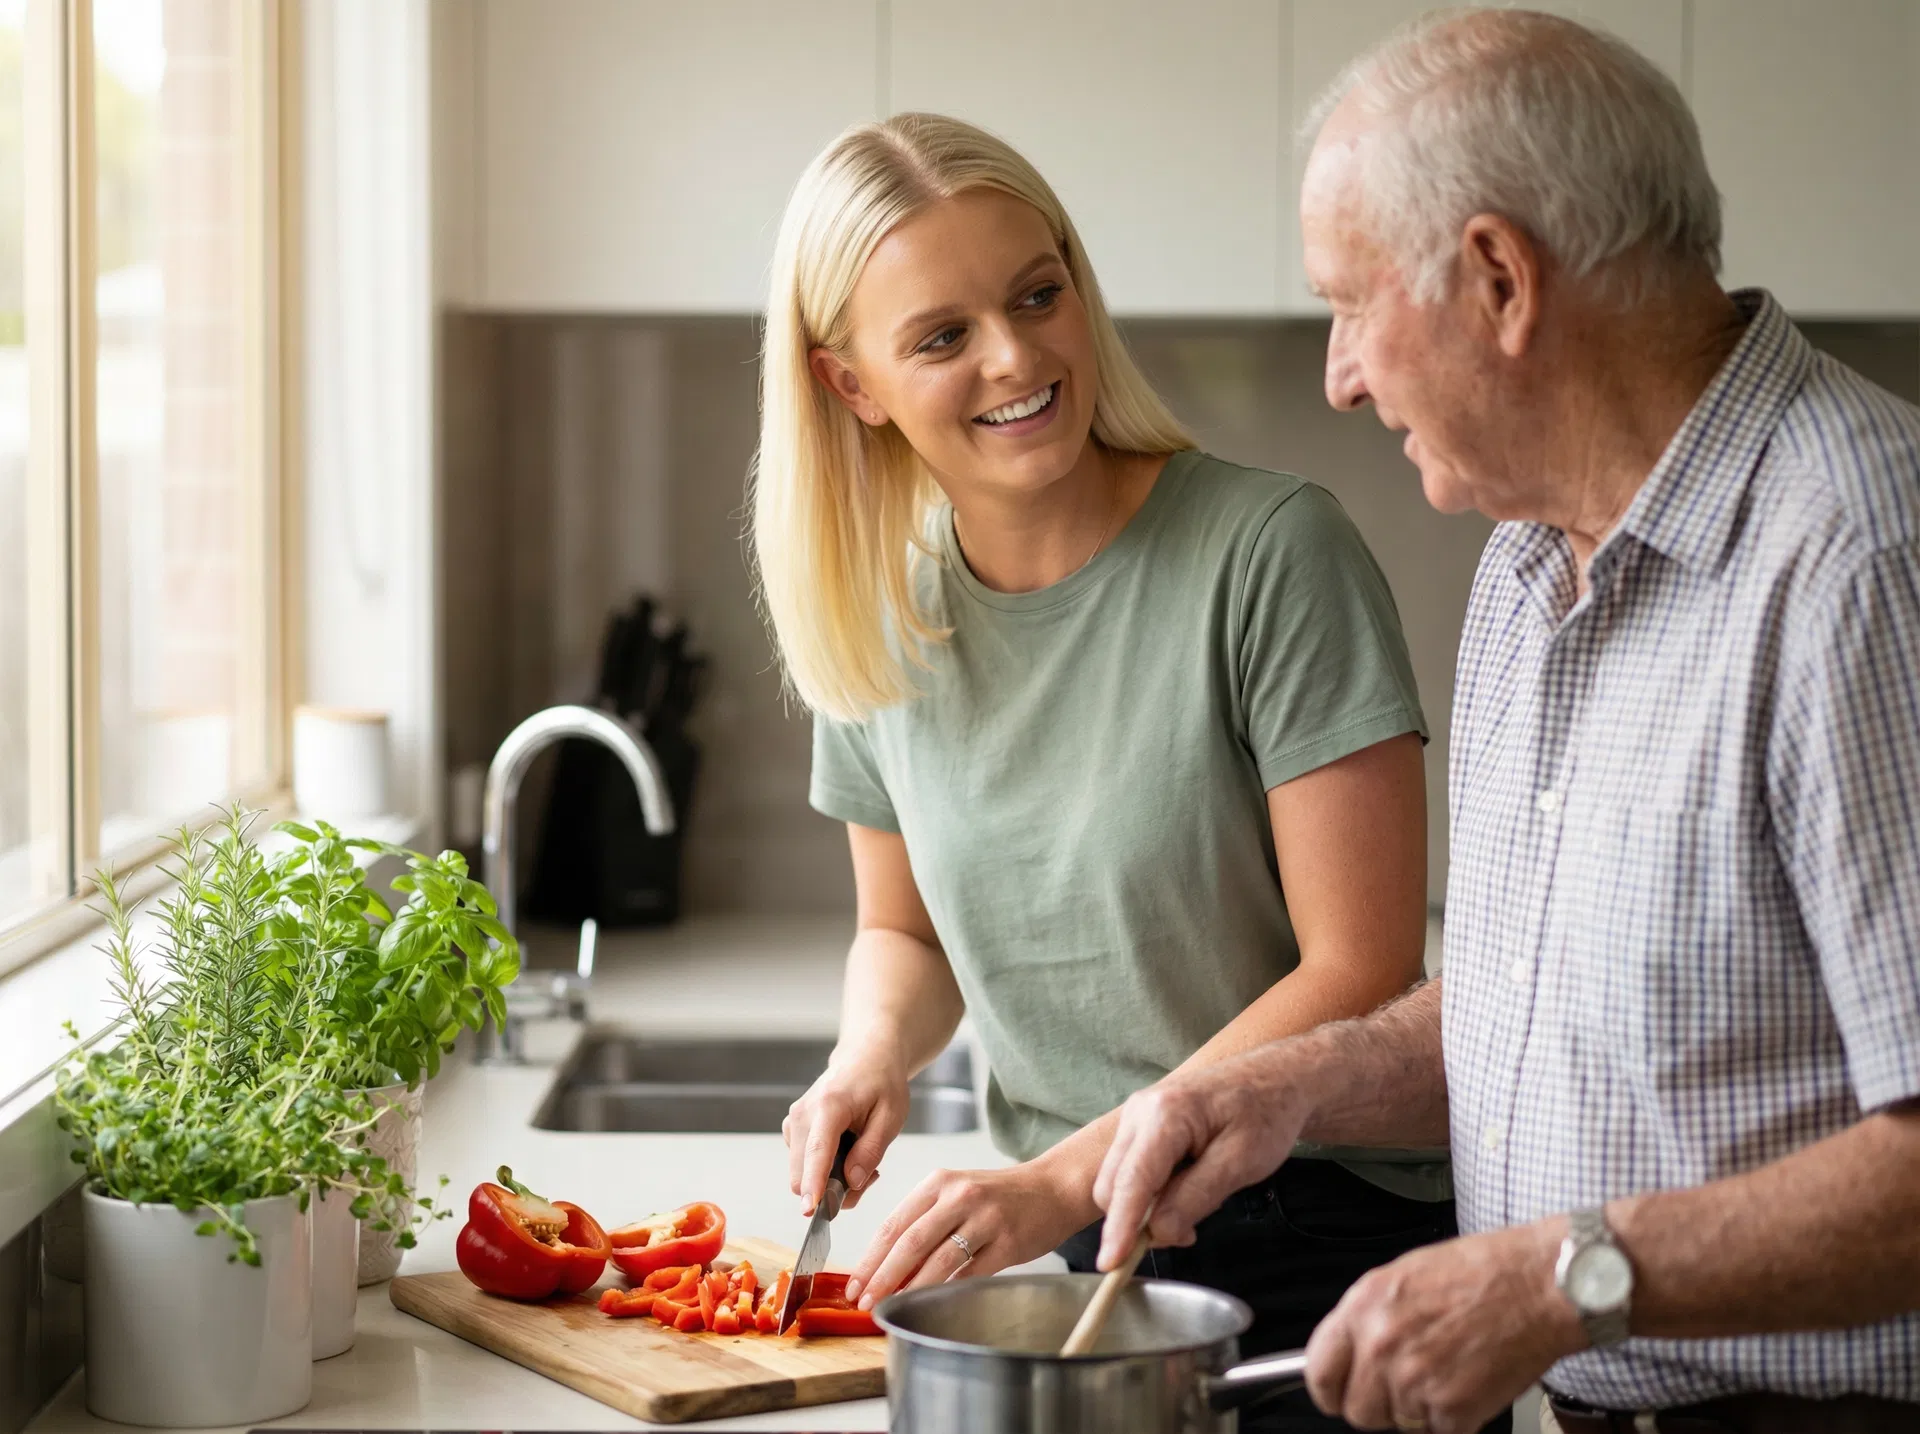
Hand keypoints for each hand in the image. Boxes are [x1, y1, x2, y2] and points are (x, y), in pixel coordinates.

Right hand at [783, 1046, 908, 1213]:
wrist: (865, 1057)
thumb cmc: (881, 1082)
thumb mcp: (891, 1116)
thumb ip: (870, 1151)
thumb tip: (852, 1183)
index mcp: (829, 1106)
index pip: (817, 1152)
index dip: (814, 1184)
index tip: (810, 1209)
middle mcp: (803, 1114)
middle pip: (803, 1173)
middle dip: (832, 1188)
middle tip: (869, 1173)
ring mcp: (794, 1121)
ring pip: (802, 1173)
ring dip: (830, 1179)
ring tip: (861, 1156)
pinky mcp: (793, 1128)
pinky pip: (803, 1164)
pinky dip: (824, 1168)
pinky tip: (846, 1150)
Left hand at [844, 1156, 1090, 1309]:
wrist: (1054, 1187)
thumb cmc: (1000, 1195)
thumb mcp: (958, 1192)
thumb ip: (926, 1221)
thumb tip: (888, 1267)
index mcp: (940, 1183)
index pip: (894, 1223)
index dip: (870, 1257)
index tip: (855, 1282)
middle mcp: (960, 1196)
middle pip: (910, 1242)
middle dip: (881, 1276)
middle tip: (864, 1300)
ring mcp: (985, 1219)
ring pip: (938, 1260)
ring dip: (909, 1288)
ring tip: (890, 1306)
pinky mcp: (1008, 1242)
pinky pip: (971, 1273)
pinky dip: (947, 1290)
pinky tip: (931, 1304)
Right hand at [1091, 1045, 1312, 1268]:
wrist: (1274, 1079)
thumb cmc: (1265, 1114)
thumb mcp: (1241, 1163)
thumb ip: (1196, 1198)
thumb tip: (1156, 1233)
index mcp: (1164, 1114)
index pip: (1132, 1182)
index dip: (1119, 1228)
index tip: (1109, 1264)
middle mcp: (1139, 1112)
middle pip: (1114, 1185)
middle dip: (1138, 1221)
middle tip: (1189, 1233)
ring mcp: (1136, 1117)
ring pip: (1118, 1181)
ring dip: (1146, 1208)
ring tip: (1196, 1203)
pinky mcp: (1140, 1126)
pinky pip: (1130, 1171)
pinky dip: (1150, 1193)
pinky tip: (1185, 1189)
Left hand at [1305, 1221, 1586, 1433]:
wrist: (1539, 1285)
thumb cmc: (1482, 1272)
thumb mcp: (1404, 1276)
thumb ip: (1369, 1318)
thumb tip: (1350, 1350)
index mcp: (1364, 1308)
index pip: (1318, 1373)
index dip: (1331, 1388)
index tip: (1341, 1391)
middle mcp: (1382, 1346)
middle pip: (1358, 1410)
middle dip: (1381, 1403)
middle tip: (1410, 1381)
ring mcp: (1415, 1382)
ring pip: (1399, 1424)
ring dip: (1420, 1410)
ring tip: (1449, 1370)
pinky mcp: (1452, 1411)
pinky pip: (1439, 1432)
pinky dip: (1456, 1418)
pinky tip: (1470, 1381)